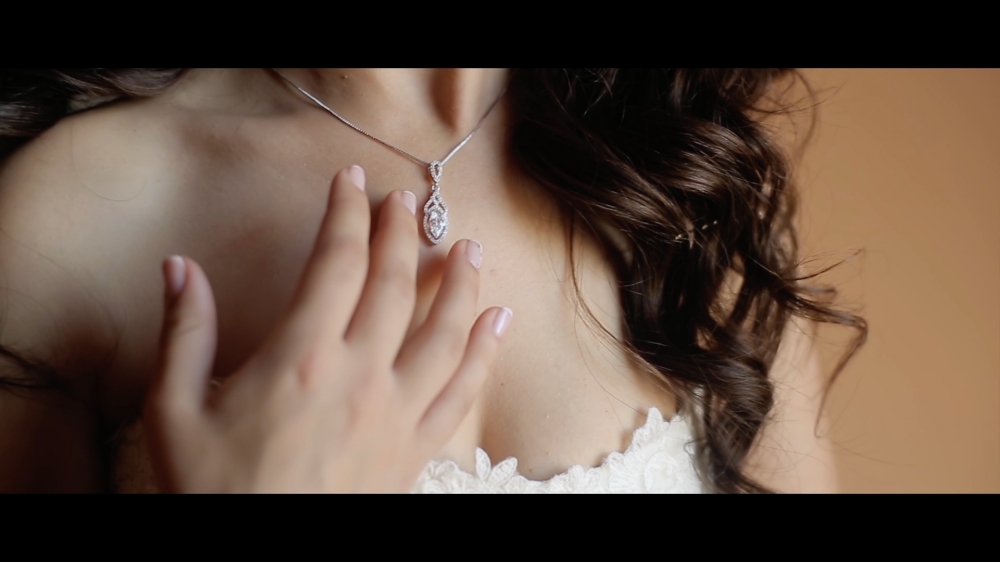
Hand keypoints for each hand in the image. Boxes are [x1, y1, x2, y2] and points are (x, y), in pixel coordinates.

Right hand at [144, 165, 511, 492]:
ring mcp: (396, 414)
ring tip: (470, 248)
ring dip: (461, 283)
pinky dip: (484, 352)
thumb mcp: (173, 414)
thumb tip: (180, 268)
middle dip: (402, 235)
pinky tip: (498, 323)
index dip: (346, 214)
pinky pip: (462, 392)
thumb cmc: (213, 495)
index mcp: (301, 357)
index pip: (336, 262)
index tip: (352, 182)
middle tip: (407, 202)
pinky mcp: (415, 450)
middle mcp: (360, 376)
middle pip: (395, 285)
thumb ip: (184, 334)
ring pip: (445, 331)